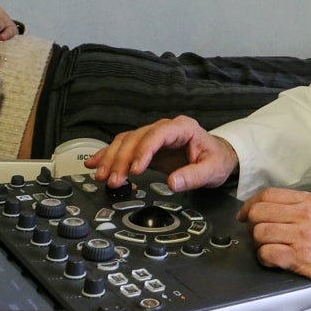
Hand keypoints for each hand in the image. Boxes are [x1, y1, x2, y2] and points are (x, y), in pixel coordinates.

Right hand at [85, 115, 238, 191]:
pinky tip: (93, 163)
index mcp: (183, 128)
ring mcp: (153, 136)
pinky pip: (123, 147)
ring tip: (102, 177)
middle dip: (122, 159)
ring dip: (111, 158)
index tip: (136, 170)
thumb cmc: (216, 160)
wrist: (217, 156)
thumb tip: (173, 183)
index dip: (144, 150)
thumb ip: (194, 176)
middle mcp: (165, 128)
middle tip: (114, 180)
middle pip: (136, 138)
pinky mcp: (145, 146)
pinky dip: (108, 155)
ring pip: (126, 141)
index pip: (158, 134)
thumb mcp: (212, 170)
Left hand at [238, 188, 310, 301]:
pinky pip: (267, 253)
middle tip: (258, 236)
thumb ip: (299, 209)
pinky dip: (265, 259)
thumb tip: (269, 211)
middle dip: (252, 225)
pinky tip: (273, 261)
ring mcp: (303, 236)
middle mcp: (306, 215)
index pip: (269, 194)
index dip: (250, 205)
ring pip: (260, 233)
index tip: (245, 216)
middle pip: (259, 212)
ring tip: (268, 250)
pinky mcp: (301, 258)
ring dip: (258, 245)